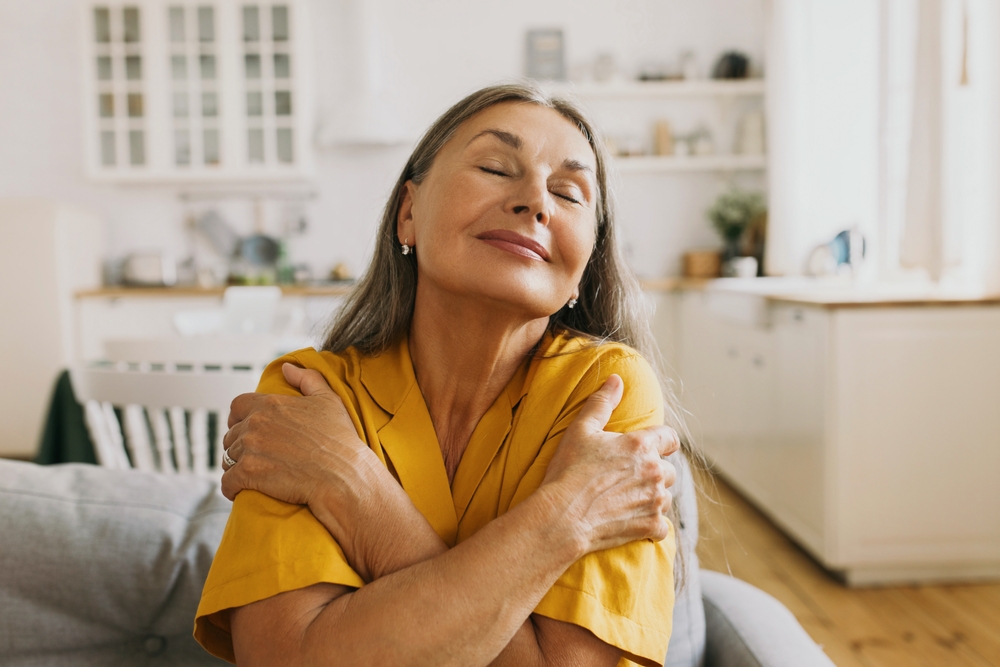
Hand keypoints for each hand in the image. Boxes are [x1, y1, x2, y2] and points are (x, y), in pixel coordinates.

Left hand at [221, 363, 374, 509]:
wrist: (343, 475)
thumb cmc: (340, 439)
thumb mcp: (329, 400)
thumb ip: (307, 379)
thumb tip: (286, 367)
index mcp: (270, 404)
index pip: (237, 406)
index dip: (238, 419)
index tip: (246, 430)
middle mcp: (255, 423)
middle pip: (230, 435)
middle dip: (239, 446)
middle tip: (255, 458)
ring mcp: (250, 448)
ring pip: (227, 459)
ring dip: (235, 468)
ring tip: (251, 476)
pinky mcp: (248, 473)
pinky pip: (227, 482)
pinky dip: (232, 488)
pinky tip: (243, 491)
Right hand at [540, 374, 678, 553]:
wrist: (563, 516)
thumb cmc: (568, 471)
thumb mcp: (580, 430)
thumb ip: (602, 403)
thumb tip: (616, 380)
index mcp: (641, 446)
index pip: (670, 438)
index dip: (662, 441)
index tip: (650, 448)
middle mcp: (654, 472)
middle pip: (669, 470)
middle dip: (653, 472)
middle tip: (629, 478)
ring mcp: (655, 501)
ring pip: (665, 497)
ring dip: (652, 498)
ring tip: (627, 500)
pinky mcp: (650, 526)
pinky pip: (661, 527)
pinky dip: (651, 525)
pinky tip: (632, 522)